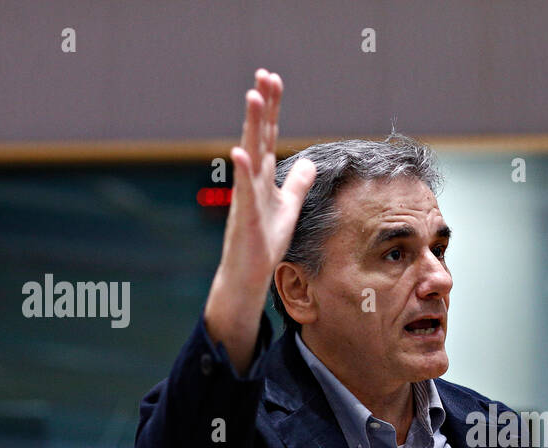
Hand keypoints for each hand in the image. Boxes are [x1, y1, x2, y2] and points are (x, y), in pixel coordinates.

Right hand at [204, 68, 316, 372]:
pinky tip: (239, 151)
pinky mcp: (244, 215)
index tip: (273, 79)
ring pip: (249, 153)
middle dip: (262, 105)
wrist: (249, 272)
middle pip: (258, 134)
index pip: (269, 134)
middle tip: (264, 75)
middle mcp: (251, 179)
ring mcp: (245, 195)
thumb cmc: (265, 241)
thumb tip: (308, 163)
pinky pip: (242, 189)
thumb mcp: (289, 207)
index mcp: (263, 175)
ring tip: (254, 97)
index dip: (273, 108)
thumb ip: (296, 184)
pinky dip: (242, 170)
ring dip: (251, 125)